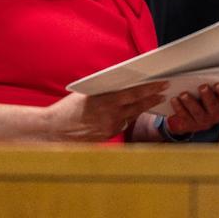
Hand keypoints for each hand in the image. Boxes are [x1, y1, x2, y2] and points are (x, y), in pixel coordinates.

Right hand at [42, 81, 168, 141]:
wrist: (54, 131)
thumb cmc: (68, 109)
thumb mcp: (87, 93)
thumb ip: (105, 90)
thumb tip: (121, 83)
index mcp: (106, 101)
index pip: (134, 93)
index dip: (150, 89)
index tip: (162, 84)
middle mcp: (110, 116)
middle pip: (138, 106)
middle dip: (152, 98)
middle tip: (164, 92)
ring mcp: (110, 128)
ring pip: (132, 116)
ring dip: (142, 108)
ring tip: (153, 100)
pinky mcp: (108, 136)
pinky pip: (122, 124)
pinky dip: (128, 117)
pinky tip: (132, 112)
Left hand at [165, 83, 218, 135]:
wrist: (192, 117)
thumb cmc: (203, 99)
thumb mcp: (211, 93)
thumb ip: (212, 85)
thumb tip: (206, 73)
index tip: (218, 84)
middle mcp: (216, 114)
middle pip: (213, 106)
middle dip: (208, 96)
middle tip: (202, 87)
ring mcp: (204, 121)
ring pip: (198, 113)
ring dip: (191, 102)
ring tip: (184, 94)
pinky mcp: (192, 125)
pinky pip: (185, 117)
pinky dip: (179, 108)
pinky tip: (174, 100)